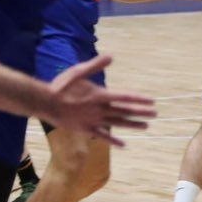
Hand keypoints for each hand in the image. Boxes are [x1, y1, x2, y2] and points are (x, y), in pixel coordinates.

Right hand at [40, 55, 155, 144]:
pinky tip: (123, 144)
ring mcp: (93, 120)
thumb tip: (111, 56)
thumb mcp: (78, 71)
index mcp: (99, 95)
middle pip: (124, 111)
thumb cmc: (61, 85)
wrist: (46, 103)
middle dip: (141, 112)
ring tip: (145, 126)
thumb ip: (95, 65)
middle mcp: (99, 109)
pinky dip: (114, 140)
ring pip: (117, 123)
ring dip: (132, 124)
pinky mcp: (86, 129)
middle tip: (155, 114)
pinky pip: (103, 136)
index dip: (139, 99)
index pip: (124, 97)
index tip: (151, 102)